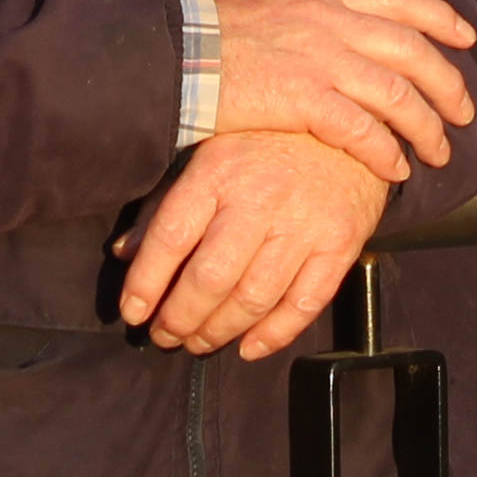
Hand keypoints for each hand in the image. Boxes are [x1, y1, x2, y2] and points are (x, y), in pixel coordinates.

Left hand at [114, 131, 389, 357]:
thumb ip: (165, 205)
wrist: (351, 129)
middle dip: (180, 318)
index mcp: (219, 170)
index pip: (171, 236)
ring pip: (252, 298)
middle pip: (210, 277)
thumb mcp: (210, 156)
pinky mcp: (339, 245)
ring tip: (198, 343)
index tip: (131, 312)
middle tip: (165, 336)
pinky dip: (273, 335)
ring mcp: (303, 224)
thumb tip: (126, 253)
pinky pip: (303, 305)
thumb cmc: (267, 146)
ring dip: (219, 332)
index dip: (145, 282)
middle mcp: (259, 197)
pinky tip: (248, 348)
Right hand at [203, 0, 476, 185]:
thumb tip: (342, 33)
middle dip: (447, 84)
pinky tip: (396, 171)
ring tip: (438, 153)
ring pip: (396, 94)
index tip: (465, 38)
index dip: (440, 17)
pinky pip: (363, 130)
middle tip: (464, 113)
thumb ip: (314, 14)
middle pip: (411, 51)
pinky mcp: (304, 99)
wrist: (174, 52)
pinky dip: (386, 152)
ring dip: (426, 127)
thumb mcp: (274, 4)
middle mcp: (331, 21)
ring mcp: (320, 59)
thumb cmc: (215, 35)